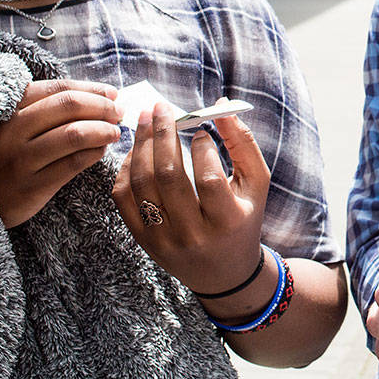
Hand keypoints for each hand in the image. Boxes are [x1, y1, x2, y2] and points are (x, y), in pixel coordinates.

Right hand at [0, 79, 121, 227]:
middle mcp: (9, 131)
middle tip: (119, 112)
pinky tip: (102, 150)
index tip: (112, 94)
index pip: (58, 88)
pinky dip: (95, 153)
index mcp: (7, 108)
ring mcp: (18, 160)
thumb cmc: (9, 153)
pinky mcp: (30, 186)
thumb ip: (50, 107)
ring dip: (103, 129)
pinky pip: (73, 163)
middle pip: (68, 106)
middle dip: (102, 107)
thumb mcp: (16, 124)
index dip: (91, 89)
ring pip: (74, 134)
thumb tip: (105, 96)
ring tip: (115, 132)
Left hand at [112, 101, 270, 294]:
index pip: (209, 179)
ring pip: (142, 184)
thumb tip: (222, 105)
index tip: (200, 129)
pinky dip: (125, 170)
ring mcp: (163, 240)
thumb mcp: (255, 184)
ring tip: (146, 121)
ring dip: (141, 146)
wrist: (223, 273)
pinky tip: (136, 151)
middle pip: (168, 177)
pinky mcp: (143, 241)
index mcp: (227, 222)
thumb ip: (243, 143)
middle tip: (160, 107)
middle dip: (162, 135)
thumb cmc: (243, 219)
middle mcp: (193, 235)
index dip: (202, 148)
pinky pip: (123, 199)